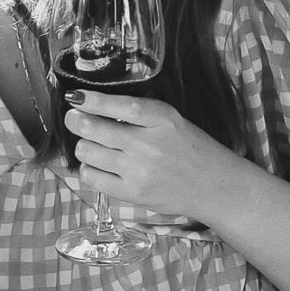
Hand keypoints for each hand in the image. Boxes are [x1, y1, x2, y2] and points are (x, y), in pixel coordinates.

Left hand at [65, 92, 230, 221]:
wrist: (214, 186)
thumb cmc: (191, 150)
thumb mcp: (172, 120)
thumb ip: (139, 113)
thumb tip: (95, 104)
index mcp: (162, 119)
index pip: (120, 106)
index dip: (92, 100)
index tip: (76, 96)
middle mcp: (148, 144)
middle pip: (93, 128)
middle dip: (76, 121)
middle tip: (75, 119)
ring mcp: (138, 171)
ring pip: (87, 152)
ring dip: (84, 146)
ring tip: (94, 145)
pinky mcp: (132, 193)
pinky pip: (91, 177)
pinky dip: (89, 169)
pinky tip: (99, 165)